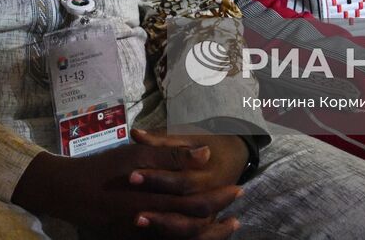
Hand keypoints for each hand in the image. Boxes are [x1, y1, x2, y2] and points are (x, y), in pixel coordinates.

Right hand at [11, 143, 242, 238]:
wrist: (71, 192)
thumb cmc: (105, 168)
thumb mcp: (138, 154)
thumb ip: (172, 156)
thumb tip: (205, 153)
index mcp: (156, 198)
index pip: (197, 203)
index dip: (220, 197)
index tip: (237, 190)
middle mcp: (153, 221)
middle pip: (195, 228)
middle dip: (219, 221)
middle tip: (237, 215)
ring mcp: (144, 234)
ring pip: (183, 239)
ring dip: (206, 234)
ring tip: (224, 226)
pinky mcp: (136, 238)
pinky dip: (185, 236)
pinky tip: (194, 229)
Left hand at [130, 129, 248, 234]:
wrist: (233, 153)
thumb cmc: (206, 141)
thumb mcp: (188, 134)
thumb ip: (162, 139)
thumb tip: (135, 134)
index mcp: (208, 173)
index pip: (181, 180)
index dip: (156, 179)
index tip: (131, 176)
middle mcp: (211, 195)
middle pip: (187, 208)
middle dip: (159, 210)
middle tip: (133, 211)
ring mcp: (211, 212)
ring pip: (191, 228)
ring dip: (166, 226)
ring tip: (138, 221)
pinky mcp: (205, 222)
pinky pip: (193, 236)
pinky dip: (174, 235)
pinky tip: (150, 232)